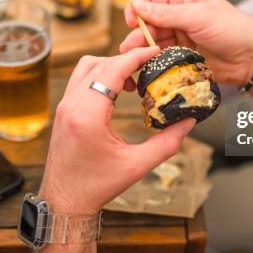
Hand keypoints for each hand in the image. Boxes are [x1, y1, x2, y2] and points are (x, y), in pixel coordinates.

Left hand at [38, 47, 195, 215]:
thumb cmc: (97, 186)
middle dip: (126, 60)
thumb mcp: (137, 166)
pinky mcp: (63, 110)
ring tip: (134, 80)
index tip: (155, 51)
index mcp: (87, 115)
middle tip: (150, 66)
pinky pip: (81, 80)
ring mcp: (63, 106)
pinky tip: (118, 91)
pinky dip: (100, 76)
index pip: (112, 70)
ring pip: (86, 67)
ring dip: (110, 66)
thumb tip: (189, 122)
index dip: (135, 56)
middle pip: (99, 63)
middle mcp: (71, 105)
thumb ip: (167, 143)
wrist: (65, 201)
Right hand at [120, 0, 252, 85]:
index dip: (137, 9)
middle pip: (149, 22)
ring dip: (143, 48)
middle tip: (128, 46)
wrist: (252, 58)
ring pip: (154, 40)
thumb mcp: (197, 16)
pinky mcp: (183, 54)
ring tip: (133, 58)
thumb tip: (136, 5)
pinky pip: (163, 55)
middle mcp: (180, 14)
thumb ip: (166, 13)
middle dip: (138, 33)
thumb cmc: (231, 28)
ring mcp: (181, 35)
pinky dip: (154, 59)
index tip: (129, 21)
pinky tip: (146, 65)